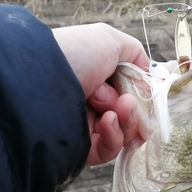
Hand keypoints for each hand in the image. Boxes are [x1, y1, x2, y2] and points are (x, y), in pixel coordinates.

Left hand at [52, 23, 148, 164]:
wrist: (42, 79)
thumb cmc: (76, 54)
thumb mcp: (110, 41)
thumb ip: (135, 55)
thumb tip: (149, 75)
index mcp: (97, 79)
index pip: (129, 95)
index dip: (141, 98)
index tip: (148, 96)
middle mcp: (90, 103)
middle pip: (128, 117)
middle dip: (132, 109)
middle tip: (127, 101)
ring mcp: (85, 127)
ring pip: (122, 135)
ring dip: (126, 121)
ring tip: (116, 110)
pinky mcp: (80, 149)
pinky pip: (108, 150)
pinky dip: (114, 136)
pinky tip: (108, 121)